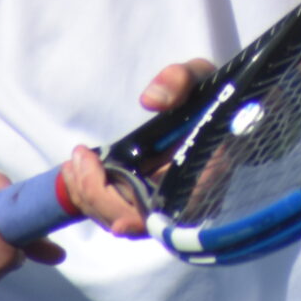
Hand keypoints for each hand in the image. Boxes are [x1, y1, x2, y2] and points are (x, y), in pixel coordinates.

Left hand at [61, 56, 215, 237]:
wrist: (226, 113)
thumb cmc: (215, 96)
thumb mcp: (202, 77)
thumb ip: (180, 80)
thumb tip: (151, 100)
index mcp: (205, 179)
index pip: (170, 217)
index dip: (140, 222)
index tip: (115, 218)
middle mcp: (184, 200)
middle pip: (133, 220)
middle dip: (98, 196)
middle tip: (78, 159)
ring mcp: (162, 202)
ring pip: (118, 216)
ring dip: (89, 196)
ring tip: (73, 163)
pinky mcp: (146, 196)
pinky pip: (114, 206)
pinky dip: (91, 193)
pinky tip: (78, 169)